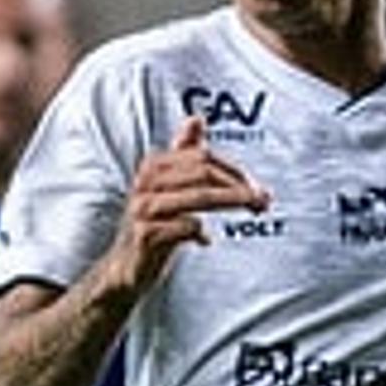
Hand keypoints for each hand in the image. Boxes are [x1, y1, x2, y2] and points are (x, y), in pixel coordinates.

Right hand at [102, 115, 269, 294]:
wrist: (124, 267)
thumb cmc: (153, 225)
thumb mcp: (168, 186)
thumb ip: (183, 153)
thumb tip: (195, 118)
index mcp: (153, 166)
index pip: (202, 156)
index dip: (234, 169)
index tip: (255, 186)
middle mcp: (145, 183)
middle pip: (204, 172)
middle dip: (238, 185)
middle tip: (261, 200)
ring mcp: (144, 209)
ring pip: (200, 196)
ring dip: (232, 202)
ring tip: (253, 209)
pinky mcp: (145, 236)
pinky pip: (186, 226)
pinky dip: (201, 232)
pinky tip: (203, 240)